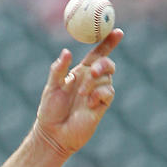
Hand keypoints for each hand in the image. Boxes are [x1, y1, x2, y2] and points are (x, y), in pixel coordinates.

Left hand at [34, 28, 123, 156]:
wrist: (53, 134)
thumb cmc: (50, 111)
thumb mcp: (51, 88)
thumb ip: (58, 70)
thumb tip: (66, 52)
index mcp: (80, 72)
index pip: (97, 53)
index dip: (108, 42)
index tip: (117, 31)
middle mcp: (91, 80)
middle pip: (106, 63)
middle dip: (103, 64)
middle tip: (93, 70)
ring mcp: (97, 92)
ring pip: (107, 77)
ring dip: (94, 82)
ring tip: (81, 94)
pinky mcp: (102, 105)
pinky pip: (108, 92)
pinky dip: (99, 93)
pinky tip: (89, 102)